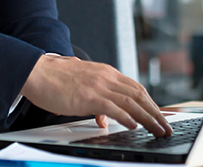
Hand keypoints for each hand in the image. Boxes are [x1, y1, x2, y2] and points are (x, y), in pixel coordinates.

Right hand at [20, 54, 172, 136]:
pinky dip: (127, 116)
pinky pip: (113, 107)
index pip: (136, 88)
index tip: (159, 115)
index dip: (150, 103)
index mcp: (106, 73)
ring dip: (148, 117)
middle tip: (166, 126)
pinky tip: (135, 125)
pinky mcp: (88, 95)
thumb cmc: (55, 79)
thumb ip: (96, 100)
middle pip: (139, 95)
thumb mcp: (81, 86)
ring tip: (158, 129)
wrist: (37, 71)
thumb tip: (104, 118)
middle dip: (155, 112)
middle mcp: (107, 77)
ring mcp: (99, 85)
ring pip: (131, 102)